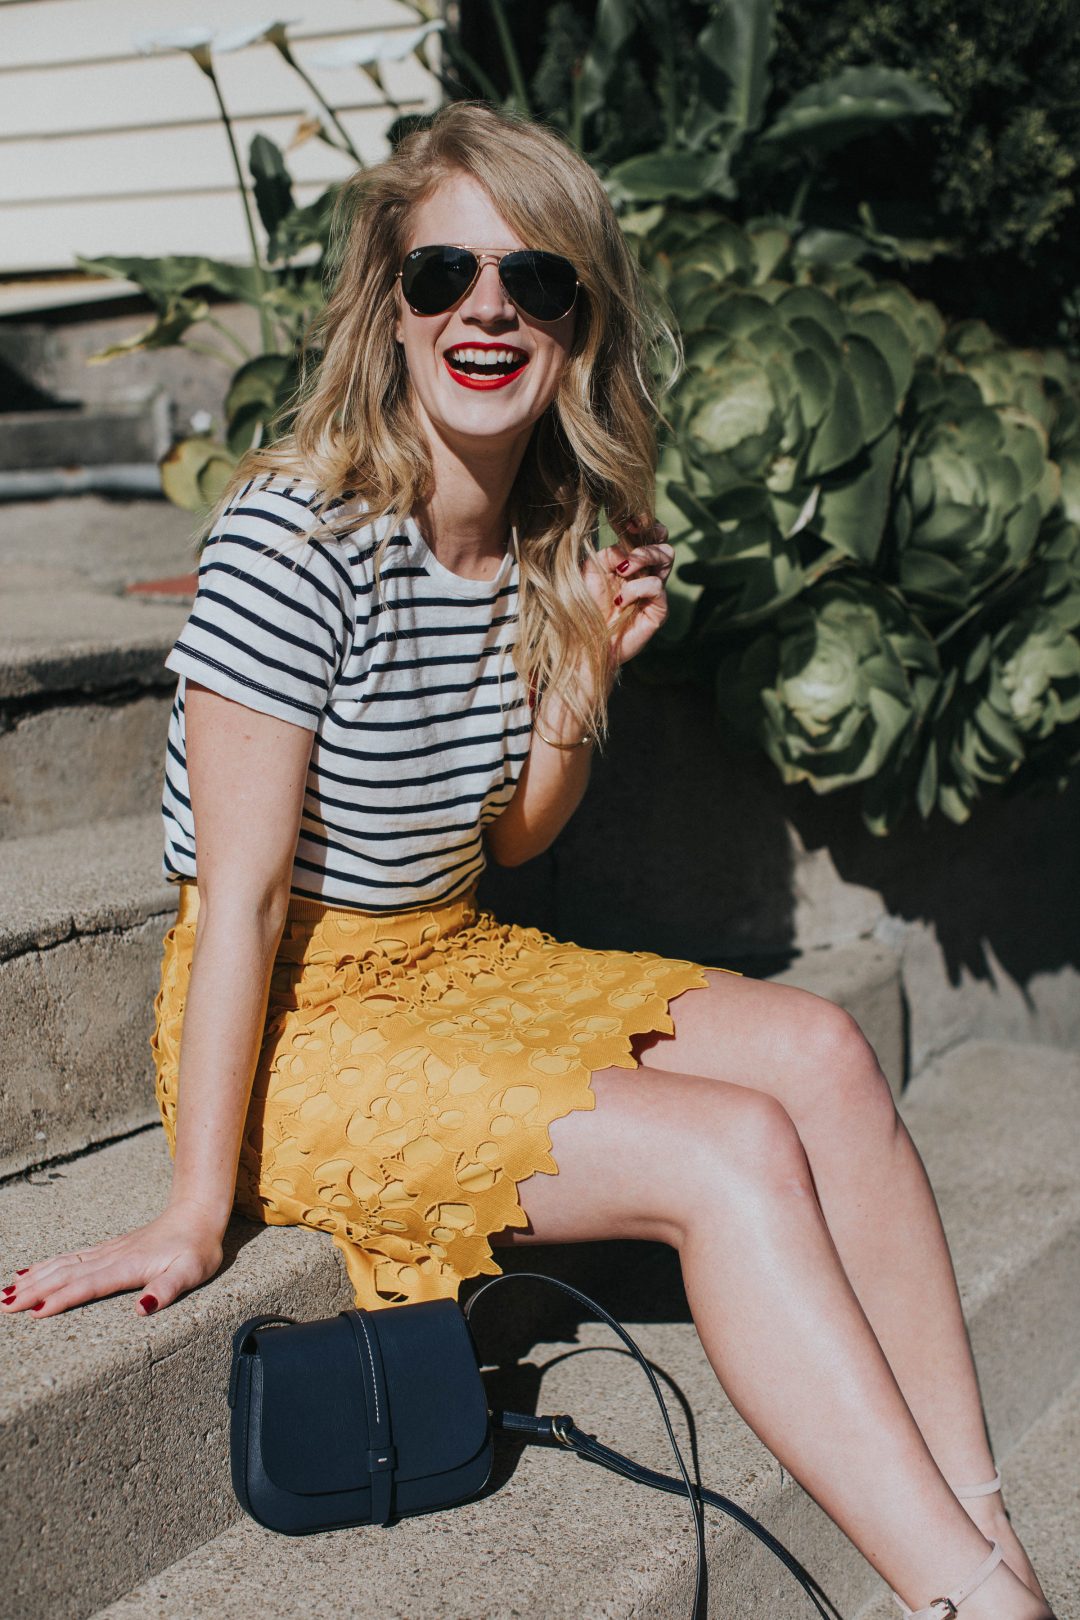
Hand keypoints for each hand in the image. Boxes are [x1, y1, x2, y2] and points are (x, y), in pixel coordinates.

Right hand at [0, 1199, 225, 1318]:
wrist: (197, 1214)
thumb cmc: (197, 1247)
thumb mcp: (191, 1271)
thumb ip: (167, 1289)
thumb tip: (142, 1309)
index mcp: (129, 1266)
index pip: (89, 1285)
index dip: (62, 1299)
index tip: (35, 1312)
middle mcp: (112, 1257)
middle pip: (67, 1274)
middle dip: (34, 1290)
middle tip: (5, 1306)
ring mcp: (108, 1251)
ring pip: (64, 1265)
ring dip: (35, 1278)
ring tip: (7, 1292)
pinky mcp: (108, 1249)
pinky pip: (71, 1258)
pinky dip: (47, 1265)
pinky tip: (32, 1271)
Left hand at [585, 517, 673, 667]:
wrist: (586, 642)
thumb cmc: (586, 607)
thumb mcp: (591, 571)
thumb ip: (608, 553)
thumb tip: (624, 548)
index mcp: (631, 562)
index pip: (649, 534)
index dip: (645, 522)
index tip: (628, 520)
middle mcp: (646, 574)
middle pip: (664, 542)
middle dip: (647, 538)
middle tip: (627, 546)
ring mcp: (655, 592)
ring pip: (667, 557)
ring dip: (642, 557)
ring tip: (620, 571)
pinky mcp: (659, 610)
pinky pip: (656, 586)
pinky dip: (636, 588)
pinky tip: (621, 600)